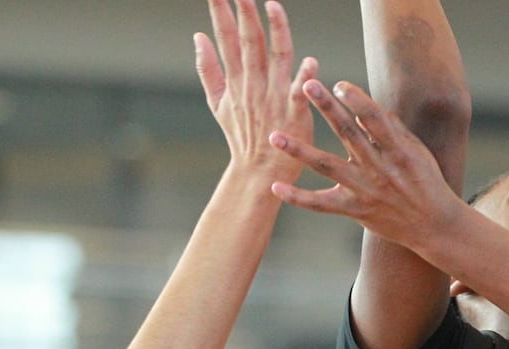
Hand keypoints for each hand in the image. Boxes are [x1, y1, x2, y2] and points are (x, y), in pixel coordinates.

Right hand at [194, 0, 316, 182]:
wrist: (258, 172)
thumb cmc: (242, 136)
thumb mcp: (218, 102)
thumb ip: (208, 69)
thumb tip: (197, 36)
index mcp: (237, 80)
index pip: (227, 39)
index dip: (222, 13)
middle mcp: (254, 85)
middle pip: (249, 42)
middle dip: (244, 14)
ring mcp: (274, 99)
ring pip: (276, 58)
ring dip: (276, 32)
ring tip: (273, 5)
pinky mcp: (294, 115)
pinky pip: (300, 94)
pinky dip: (305, 79)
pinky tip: (310, 61)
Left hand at [269, 79, 465, 254]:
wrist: (435, 226)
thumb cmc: (425, 182)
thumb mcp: (417, 152)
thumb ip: (391, 129)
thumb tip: (363, 106)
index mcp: (399, 151)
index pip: (376, 119)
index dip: (357, 99)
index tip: (339, 84)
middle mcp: (380, 168)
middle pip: (348, 133)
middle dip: (327, 108)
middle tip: (306, 85)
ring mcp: (365, 190)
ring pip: (327, 166)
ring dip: (299, 150)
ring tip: (275, 135)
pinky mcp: (355, 210)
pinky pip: (321, 204)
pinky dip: (298, 198)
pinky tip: (275, 188)